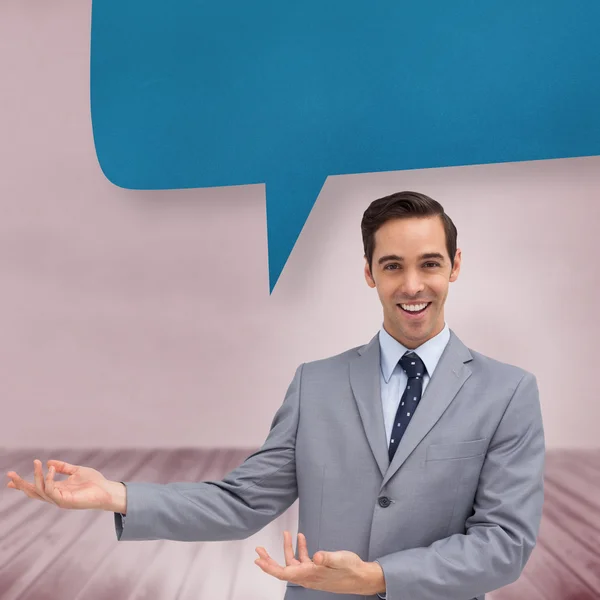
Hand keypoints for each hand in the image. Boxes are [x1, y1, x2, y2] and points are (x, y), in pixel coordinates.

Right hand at [6, 459, 123, 511]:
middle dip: (20, 484)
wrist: (107, 490)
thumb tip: (49, 462)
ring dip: (36, 476)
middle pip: (33, 492)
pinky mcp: (65, 501)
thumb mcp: (77, 471)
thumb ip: (63, 467)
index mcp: (57, 489)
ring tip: (36, 463)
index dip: (22, 485)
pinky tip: (50, 470)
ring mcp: (59, 500)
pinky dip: (49, 480)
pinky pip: (52, 491)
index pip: (36, 488)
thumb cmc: (94, 482)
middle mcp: (56, 496)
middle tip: (9, 474)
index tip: (8, 481)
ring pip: (40, 490)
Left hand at [254, 531, 384, 594]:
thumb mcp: (339, 560)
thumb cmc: (350, 569)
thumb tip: (317, 556)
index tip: (258, 560)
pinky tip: (302, 538)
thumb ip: (327, 557)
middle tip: (259, 549)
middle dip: (270, 560)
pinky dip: (300, 549)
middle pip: (283, 569)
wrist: (361, 577)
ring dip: (288, 548)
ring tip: (286, 533)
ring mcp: (312, 573)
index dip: (269, 567)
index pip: (284, 573)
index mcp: (310, 575)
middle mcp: (308, 576)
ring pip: (293, 562)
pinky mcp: (317, 569)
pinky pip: (304, 560)